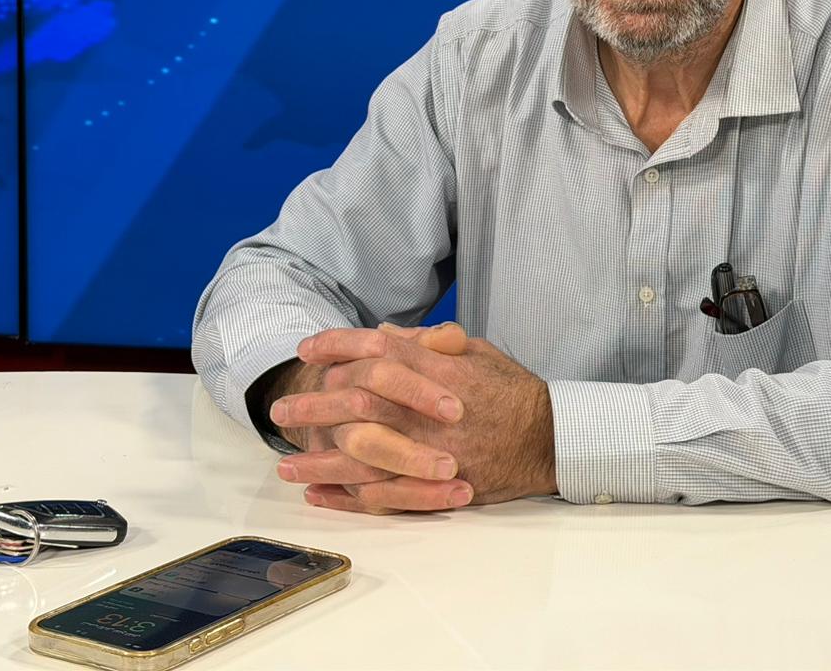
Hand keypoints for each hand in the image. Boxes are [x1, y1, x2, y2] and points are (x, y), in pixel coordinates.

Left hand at [277, 323, 556, 508]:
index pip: (376, 350)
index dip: (337, 345)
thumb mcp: (477, 352)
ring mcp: (429, 450)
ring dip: (319, 459)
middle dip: (314, 404)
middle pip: (357, 402)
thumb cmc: (513, 392)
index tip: (307, 348)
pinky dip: (346, 496)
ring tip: (285, 465)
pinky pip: (382, 494)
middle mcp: (427, 409)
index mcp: (438, 370)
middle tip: (281, 410)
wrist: (549, 439)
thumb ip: (428, 343)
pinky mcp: (435, 485)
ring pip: (361, 455)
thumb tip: (382, 335)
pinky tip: (319, 494)